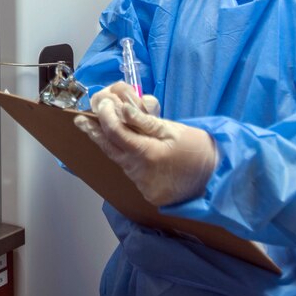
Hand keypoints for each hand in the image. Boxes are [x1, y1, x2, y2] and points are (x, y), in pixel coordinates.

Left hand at [74, 83, 215, 206]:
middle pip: (109, 148)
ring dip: (109, 143)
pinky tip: (122, 147)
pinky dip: (123, 156)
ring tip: (96, 128)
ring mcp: (142, 183)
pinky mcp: (146, 191)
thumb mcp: (173, 129)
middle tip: (80, 120)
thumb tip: (122, 110)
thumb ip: (145, 121)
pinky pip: (129, 170)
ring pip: (118, 160)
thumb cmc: (198, 149)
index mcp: (147, 154)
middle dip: (94, 132)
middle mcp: (140, 171)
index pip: (116, 133)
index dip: (105, 116)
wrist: (216, 178)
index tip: (103, 104)